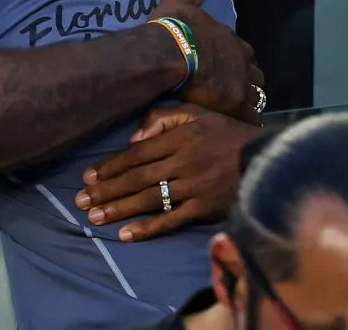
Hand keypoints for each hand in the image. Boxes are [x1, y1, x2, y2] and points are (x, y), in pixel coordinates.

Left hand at [75, 104, 260, 241]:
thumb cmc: (227, 134)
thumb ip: (162, 118)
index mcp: (179, 137)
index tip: (88, 177)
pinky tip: (126, 235)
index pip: (136, 153)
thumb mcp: (197, 113)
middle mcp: (183, 161)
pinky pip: (171, 219)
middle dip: (107, 190)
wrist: (267, 157)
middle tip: (81, 202)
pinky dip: (148, 228)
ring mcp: (193, 186)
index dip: (110, 166)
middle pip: (137, 177)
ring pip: (149, 199)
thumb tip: (133, 137)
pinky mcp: (204, 208)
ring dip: (120, 209)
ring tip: (95, 218)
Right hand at [148, 0, 264, 122]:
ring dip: (247, 103)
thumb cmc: (174, 29)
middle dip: (246, 82)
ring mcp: (241, 84)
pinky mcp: (235, 105)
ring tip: (234, 111)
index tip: (229, 67)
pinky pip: (248, 118)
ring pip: (254, 97)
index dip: (238, 61)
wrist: (168, 54)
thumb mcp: (179, 3)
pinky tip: (237, 126)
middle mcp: (242, 61)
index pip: (244, 52)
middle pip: (254, 76)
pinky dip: (244, 121)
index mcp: (231, 40)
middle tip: (233, 91)